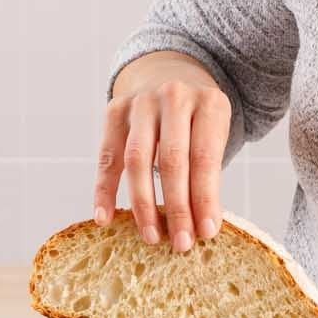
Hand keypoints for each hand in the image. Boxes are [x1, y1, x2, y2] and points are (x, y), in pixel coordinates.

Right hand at [94, 51, 231, 252]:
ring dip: (143, 204)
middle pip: (173, 160)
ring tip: (150, 236)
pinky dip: (104, 188)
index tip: (207, 233)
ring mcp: (141, 102)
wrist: (169, 73)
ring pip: (137, 159)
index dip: (205, 198)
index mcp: (209, 103)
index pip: (205, 158)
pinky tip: (104, 218)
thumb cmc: (197, 119)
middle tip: (180, 244)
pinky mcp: (114, 110)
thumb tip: (204, 226)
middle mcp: (174, 96)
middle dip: (177, 207)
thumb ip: (208, 173)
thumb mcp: (214, 133)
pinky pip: (107, 155)